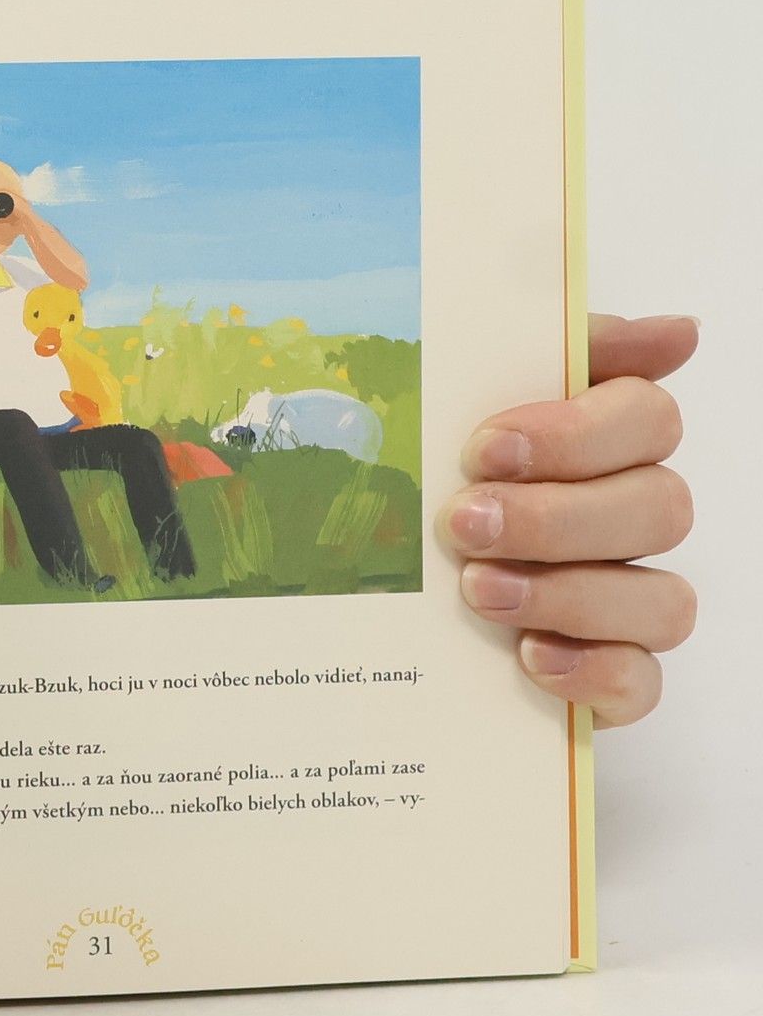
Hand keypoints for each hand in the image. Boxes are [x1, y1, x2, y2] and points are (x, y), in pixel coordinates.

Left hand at [445, 314, 697, 725]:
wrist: (337, 587)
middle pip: (661, 508)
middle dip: (558, 518)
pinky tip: (528, 657)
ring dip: (571, 594)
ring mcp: (621, 602)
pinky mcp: (603, 676)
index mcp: (596, 444)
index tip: (486, 448)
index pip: (648, 417)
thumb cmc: (408, 477)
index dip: (579, 434)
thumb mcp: (445, 397)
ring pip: (663, 600)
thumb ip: (541, 349)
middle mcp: (623, 519)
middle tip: (463, 523)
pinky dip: (593, 672)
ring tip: (476, 589)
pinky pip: (642, 683)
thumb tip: (678, 331)